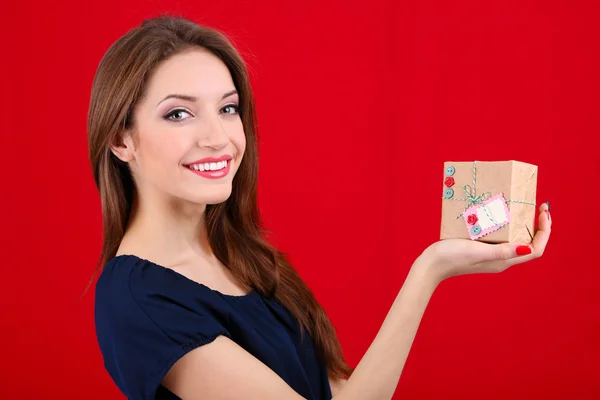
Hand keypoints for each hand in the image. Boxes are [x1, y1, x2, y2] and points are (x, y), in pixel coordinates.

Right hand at [417, 202, 551, 283]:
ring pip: (516, 239)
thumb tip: (528, 248)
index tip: (543, 212)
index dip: (544, 231)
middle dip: (537, 225)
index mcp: (504, 261)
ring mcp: (491, 254)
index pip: (536, 249)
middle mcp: (501, 259)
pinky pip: (501, 237)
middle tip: (538, 205)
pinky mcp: (481, 249)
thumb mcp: (478, 251)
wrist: (431, 264)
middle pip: (529, 243)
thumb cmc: (453, 257)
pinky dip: (506, 224)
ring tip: (522, 206)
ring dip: (523, 223)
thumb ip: (502, 251)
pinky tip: (498, 213)